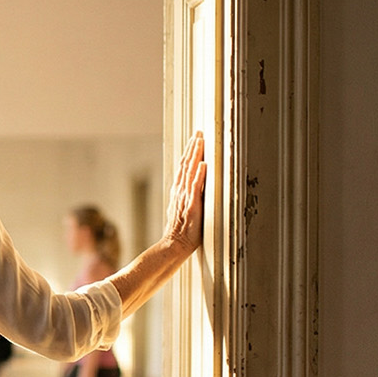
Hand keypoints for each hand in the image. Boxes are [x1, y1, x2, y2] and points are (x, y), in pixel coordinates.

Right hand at [165, 131, 208, 252]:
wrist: (174, 244)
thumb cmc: (180, 231)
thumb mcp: (183, 209)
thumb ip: (187, 197)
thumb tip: (193, 188)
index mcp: (179, 192)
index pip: (184, 167)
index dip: (189, 152)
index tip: (195, 139)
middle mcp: (181, 191)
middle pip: (186, 165)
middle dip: (192, 147)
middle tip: (198, 132)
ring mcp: (186, 197)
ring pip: (190, 171)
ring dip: (195, 155)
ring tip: (200, 141)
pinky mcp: (192, 205)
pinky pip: (195, 187)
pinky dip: (199, 175)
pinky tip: (203, 164)